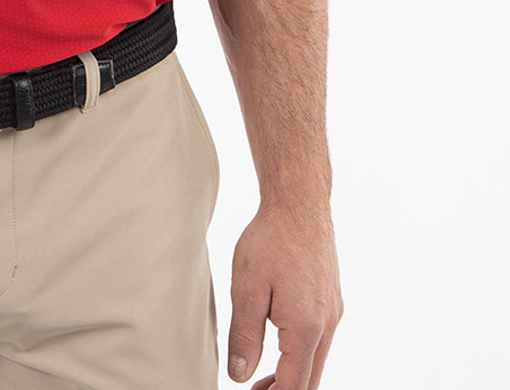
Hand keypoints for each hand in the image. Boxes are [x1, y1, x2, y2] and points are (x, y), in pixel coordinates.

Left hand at [227, 199, 343, 389]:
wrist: (300, 203)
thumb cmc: (270, 239)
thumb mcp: (247, 286)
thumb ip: (245, 335)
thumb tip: (240, 374)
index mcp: (306, 328)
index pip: (294, 385)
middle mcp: (328, 326)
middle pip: (311, 380)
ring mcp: (334, 313)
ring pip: (317, 362)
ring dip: (294, 376)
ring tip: (263, 378)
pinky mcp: (332, 301)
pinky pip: (320, 341)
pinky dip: (302, 355)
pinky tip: (280, 347)